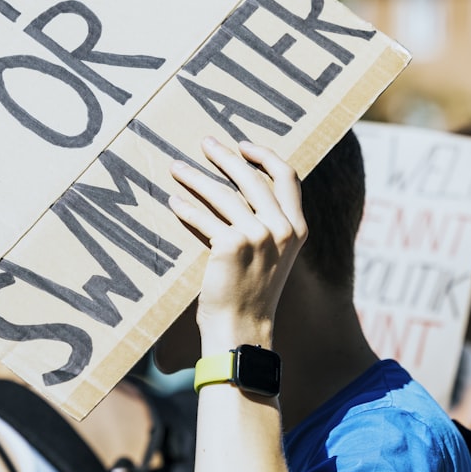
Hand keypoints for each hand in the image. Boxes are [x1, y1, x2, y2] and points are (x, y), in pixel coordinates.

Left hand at [168, 137, 305, 351]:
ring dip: (195, 177)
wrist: (242, 329)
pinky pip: (203, 219)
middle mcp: (282, 229)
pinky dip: (185, 209)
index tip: (242, 144)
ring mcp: (258, 236)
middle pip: (251, 177)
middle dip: (225, 156)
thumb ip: (267, 224)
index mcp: (297, 228)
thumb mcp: (273, 256)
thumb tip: (241, 191)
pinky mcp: (231, 245)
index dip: (265, 155)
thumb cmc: (251, 293)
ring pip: (222, 194)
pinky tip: (173, 202)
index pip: (288, 177)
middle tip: (204, 143)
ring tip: (176, 167)